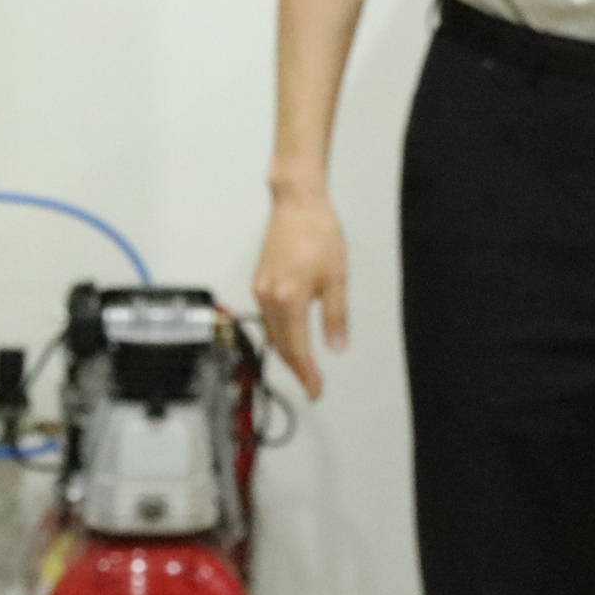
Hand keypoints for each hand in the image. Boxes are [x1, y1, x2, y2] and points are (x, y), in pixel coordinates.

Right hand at [250, 189, 348, 401]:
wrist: (296, 203)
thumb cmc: (320, 235)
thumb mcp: (337, 277)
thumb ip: (335, 316)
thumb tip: (336, 348)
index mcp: (288, 300)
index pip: (296, 348)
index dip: (306, 373)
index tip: (316, 391)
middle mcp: (268, 298)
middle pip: (280, 345)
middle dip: (296, 367)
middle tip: (312, 385)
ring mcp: (259, 289)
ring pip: (271, 332)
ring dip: (286, 351)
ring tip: (304, 366)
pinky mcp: (258, 281)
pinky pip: (267, 317)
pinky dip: (279, 333)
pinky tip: (290, 336)